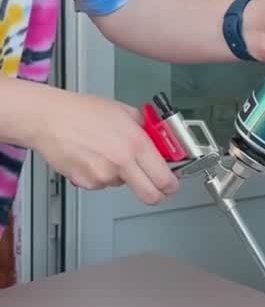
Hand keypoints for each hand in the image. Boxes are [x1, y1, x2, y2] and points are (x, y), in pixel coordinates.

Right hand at [33, 89, 180, 204]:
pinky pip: (103, 183)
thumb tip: (161, 142)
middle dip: (157, 193)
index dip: (172, 183)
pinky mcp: (87, 183)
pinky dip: (101, 174)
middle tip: (156, 185)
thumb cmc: (83, 111)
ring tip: (107, 153)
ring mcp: (103, 176)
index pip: (165, 177)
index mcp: (136, 143)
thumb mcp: (125, 111)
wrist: (50, 118)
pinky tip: (93, 157)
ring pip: (123, 185)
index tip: (173, 182)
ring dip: (122, 175)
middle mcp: (122, 163)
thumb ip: (146, 129)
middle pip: (151, 195)